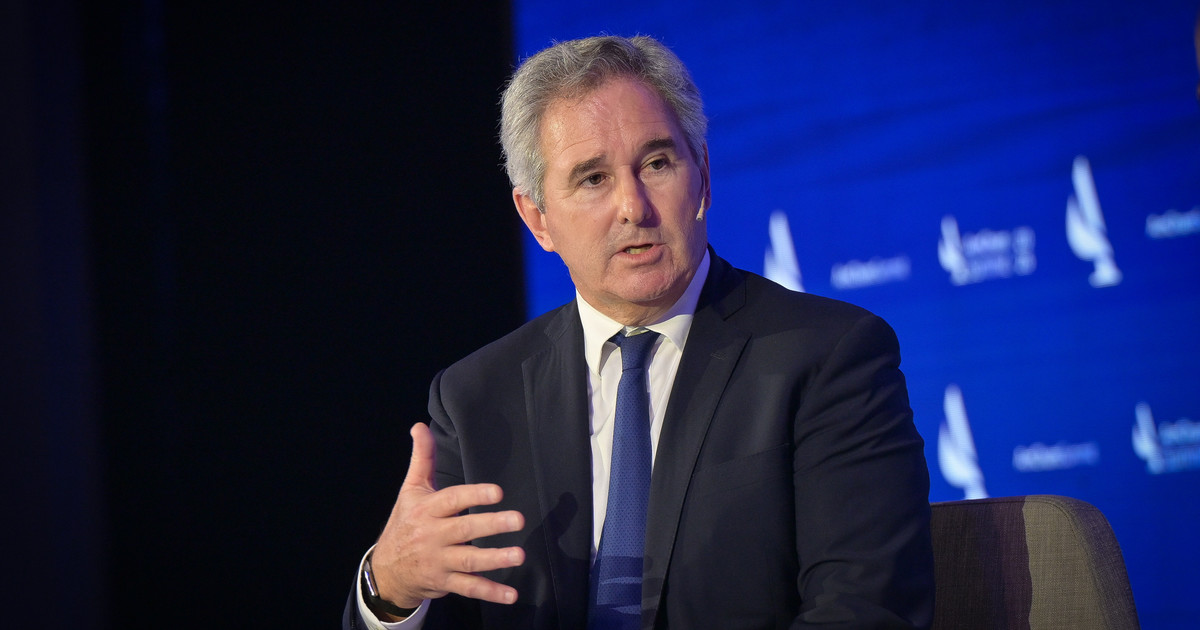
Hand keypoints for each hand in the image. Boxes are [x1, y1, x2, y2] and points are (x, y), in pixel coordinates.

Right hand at [369, 422, 525, 614]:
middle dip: (491, 525)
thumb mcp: (410, 490)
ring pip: (468, 561)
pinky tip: (511, 594)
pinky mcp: (444, 583)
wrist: (385, 570)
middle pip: (463, 530)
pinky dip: (490, 592)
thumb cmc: (405, 522)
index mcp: (426, 510)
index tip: (497, 492)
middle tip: (518, 520)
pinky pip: (468, 589)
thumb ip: (422, 458)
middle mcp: (432, 536)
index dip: (474, 495)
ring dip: (495, 559)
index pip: (452, 500)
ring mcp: (438, 561)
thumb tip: (419, 426)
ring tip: (520, 556)